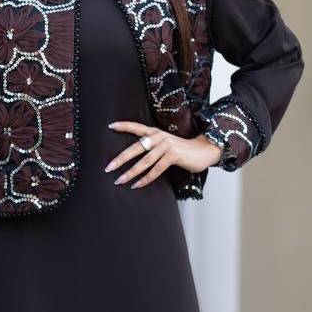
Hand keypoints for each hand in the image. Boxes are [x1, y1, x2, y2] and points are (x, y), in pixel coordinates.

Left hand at [105, 121, 222, 188]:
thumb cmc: (182, 150)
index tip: (110, 126)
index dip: (124, 126)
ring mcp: (167, 146)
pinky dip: (145, 179)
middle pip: (136, 148)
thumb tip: (135, 157)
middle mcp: (160, 137)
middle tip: (108, 167)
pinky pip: (156, 170)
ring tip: (119, 180)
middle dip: (120, 159)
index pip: (137, 127)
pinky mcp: (173, 156)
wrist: (203, 151)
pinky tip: (136, 185)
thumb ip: (152, 147)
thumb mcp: (166, 144)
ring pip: (144, 162)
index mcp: (156, 132)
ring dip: (131, 173)